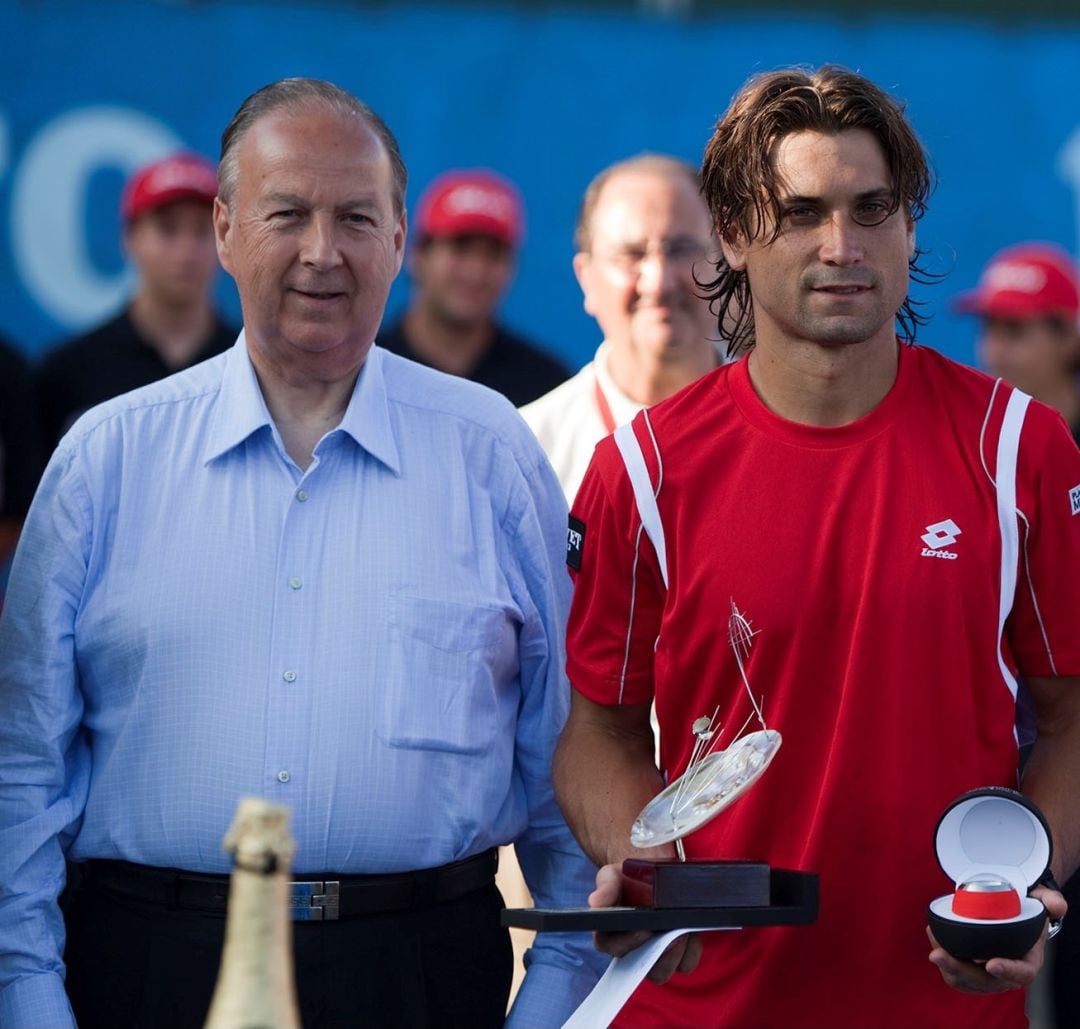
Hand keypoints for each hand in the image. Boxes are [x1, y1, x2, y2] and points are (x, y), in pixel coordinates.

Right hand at [589, 863, 702, 983]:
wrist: (651, 867)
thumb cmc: (628, 876)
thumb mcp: (614, 874)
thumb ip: (606, 887)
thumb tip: (595, 902)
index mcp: (610, 933)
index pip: (612, 948)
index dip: (628, 943)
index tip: (645, 929)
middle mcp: (633, 949)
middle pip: (643, 969)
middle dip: (658, 955)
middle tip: (672, 934)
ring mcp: (655, 953)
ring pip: (664, 971)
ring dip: (675, 954)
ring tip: (683, 931)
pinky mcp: (677, 952)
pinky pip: (686, 963)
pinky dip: (691, 950)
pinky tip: (693, 930)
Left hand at [927, 884, 1066, 992]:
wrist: (1010, 912)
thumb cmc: (1025, 910)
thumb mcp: (1040, 901)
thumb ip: (1049, 900)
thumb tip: (1056, 906)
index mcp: (1028, 960)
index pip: (1023, 973)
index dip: (1008, 970)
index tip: (991, 963)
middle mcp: (1008, 973)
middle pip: (985, 981)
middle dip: (960, 970)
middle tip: (938, 954)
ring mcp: (988, 974)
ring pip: (966, 980)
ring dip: (947, 967)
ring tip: (933, 946)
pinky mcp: (971, 969)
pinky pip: (955, 973)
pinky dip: (944, 960)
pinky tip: (934, 939)